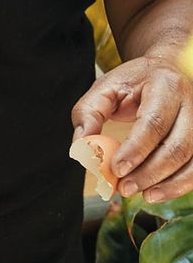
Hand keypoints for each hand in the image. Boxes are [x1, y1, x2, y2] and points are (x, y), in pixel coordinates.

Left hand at [71, 55, 192, 202]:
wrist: (166, 69)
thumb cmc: (134, 81)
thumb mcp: (106, 87)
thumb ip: (89, 113)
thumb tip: (82, 144)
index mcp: (165, 86)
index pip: (154, 122)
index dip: (136, 149)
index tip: (116, 168)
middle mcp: (191, 103)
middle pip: (178, 145)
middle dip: (150, 172)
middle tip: (124, 187)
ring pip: (192, 159)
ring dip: (168, 183)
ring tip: (141, 194)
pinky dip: (180, 184)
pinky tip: (158, 192)